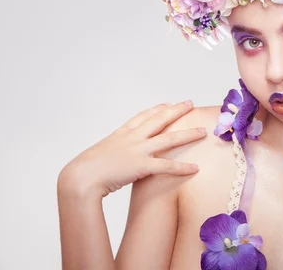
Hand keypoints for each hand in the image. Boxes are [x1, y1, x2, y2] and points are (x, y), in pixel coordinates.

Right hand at [58, 101, 205, 198]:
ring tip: (203, 131)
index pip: (142, 117)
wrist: (79, 178)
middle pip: (159, 120)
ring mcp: (137, 150)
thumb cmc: (85, 170)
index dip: (157, 110)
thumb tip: (115, 158)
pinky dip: (182, 168)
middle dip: (176, 111)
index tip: (168, 104)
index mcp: (121, 134)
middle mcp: (132, 138)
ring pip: (169, 139)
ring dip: (188, 134)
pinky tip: (196, 168)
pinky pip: (167, 166)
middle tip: (190, 103)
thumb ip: (112, 154)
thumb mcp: (100, 156)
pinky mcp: (141, 166)